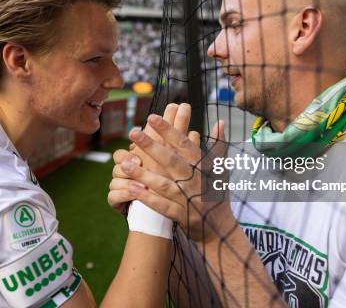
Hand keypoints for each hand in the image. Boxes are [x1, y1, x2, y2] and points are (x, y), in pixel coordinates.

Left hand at [120, 114, 235, 243]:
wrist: (220, 228)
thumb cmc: (217, 194)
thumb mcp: (222, 169)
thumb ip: (219, 145)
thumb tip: (220, 122)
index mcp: (203, 166)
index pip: (184, 144)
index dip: (168, 130)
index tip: (152, 117)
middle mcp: (195, 180)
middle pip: (171, 161)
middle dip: (151, 146)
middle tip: (133, 132)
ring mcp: (188, 199)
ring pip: (163, 184)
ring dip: (143, 174)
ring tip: (124, 163)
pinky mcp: (181, 215)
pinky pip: (162, 206)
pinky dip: (148, 198)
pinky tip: (132, 189)